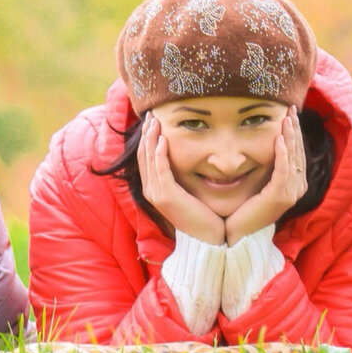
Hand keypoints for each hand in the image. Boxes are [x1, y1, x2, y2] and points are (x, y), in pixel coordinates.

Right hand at [138, 116, 225, 243]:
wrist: (208, 238)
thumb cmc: (202, 214)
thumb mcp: (187, 191)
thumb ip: (180, 176)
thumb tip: (183, 156)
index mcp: (153, 189)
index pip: (145, 158)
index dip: (146, 138)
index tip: (152, 120)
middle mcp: (150, 191)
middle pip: (143, 156)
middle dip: (146, 134)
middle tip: (151, 114)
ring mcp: (157, 195)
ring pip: (149, 161)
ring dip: (151, 139)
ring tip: (155, 121)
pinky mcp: (167, 197)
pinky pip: (160, 171)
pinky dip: (160, 154)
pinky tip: (163, 140)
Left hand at [224, 106, 307, 243]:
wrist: (237, 233)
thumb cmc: (244, 207)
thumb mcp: (260, 182)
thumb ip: (268, 166)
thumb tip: (268, 141)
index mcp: (294, 184)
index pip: (297, 152)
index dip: (295, 132)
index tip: (289, 113)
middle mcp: (297, 188)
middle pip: (298, 151)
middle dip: (294, 129)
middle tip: (289, 109)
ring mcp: (290, 193)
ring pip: (293, 158)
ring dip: (290, 136)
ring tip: (286, 119)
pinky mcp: (279, 197)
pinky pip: (284, 170)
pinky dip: (282, 153)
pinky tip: (279, 139)